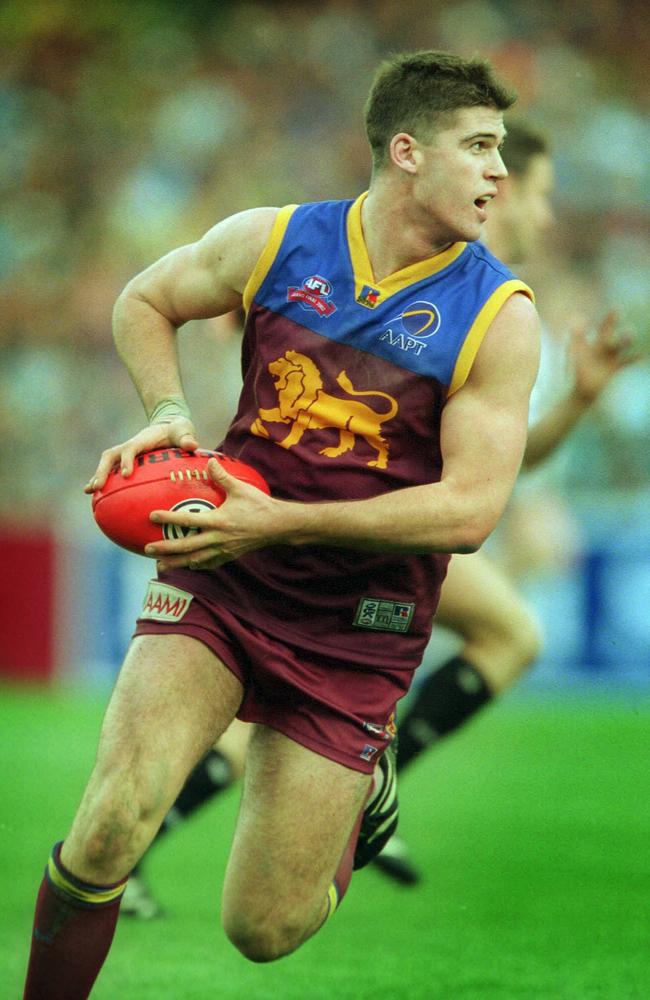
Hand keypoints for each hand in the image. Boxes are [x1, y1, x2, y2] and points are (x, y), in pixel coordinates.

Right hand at [84, 417, 197, 492]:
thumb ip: (186, 438)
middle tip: (97, 487)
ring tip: (89, 492)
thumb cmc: (178, 430)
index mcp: (143, 439)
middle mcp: (130, 446)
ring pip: (106, 463)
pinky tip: (96, 497)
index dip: (128, 460)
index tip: (127, 474)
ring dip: (97, 476)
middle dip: (102, 470)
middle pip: (110, 456)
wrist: (169, 425)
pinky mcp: (125, 460)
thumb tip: (192, 445)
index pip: (132, 448)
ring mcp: (125, 453)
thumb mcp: (184, 431)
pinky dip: (102, 480)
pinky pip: (111, 471)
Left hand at [144, 457, 288, 570]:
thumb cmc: (259, 505)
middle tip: (148, 549)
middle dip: (166, 549)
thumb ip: (222, 476)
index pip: (187, 520)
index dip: (168, 519)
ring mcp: (223, 550)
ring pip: (195, 559)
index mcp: (218, 521)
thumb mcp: (240, 489)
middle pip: (186, 547)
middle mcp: (218, 538)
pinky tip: (188, 565)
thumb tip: (209, 460)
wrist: (278, 526)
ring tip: (161, 564)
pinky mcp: (229, 555)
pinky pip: (209, 563)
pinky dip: (196, 564)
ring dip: (177, 562)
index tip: (151, 516)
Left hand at [569, 311, 639, 404]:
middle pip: (612, 333)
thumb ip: (576, 336)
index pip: (604, 327)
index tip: (616, 309)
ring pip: (620, 346)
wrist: (582, 388)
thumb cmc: (578, 368)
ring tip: (630, 335)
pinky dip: (634, 359)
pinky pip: (626, 362)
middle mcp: (607, 347)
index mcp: (597, 341)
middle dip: (614, 323)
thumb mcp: (575, 351)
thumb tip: (575, 318)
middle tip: (618, 314)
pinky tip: (641, 355)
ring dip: (624, 340)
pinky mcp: (614, 369)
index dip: (610, 319)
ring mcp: (612, 357)